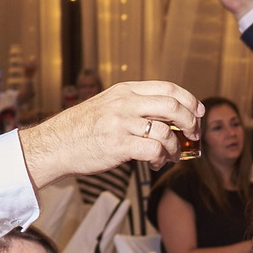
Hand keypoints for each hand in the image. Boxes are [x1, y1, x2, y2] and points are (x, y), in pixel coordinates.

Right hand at [17, 81, 202, 184]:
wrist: (53, 145)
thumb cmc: (82, 129)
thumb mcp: (108, 105)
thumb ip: (135, 106)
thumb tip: (169, 116)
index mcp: (124, 90)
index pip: (168, 88)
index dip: (189, 100)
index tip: (198, 112)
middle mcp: (124, 103)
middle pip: (173, 106)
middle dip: (190, 122)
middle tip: (193, 135)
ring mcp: (120, 123)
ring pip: (166, 132)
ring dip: (175, 148)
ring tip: (171, 156)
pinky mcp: (118, 145)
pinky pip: (154, 150)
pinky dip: (162, 159)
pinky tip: (156, 163)